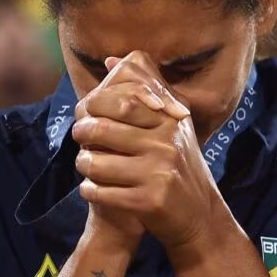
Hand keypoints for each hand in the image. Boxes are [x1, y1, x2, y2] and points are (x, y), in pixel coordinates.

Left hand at [72, 52, 221, 250]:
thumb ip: (145, 90)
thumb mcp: (169, 124)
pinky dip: (89, 191)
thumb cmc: (176, 165)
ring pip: (95, 163)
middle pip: (102, 130)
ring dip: (83, 164)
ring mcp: (158, 174)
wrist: (198, 216)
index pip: (122, 100)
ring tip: (86, 164)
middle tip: (79, 137)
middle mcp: (167, 144)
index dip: (95, 105)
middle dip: (81, 133)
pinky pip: (98, 192)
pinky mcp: (148, 202)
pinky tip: (93, 189)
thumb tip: (113, 59)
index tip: (87, 113)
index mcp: (170, 121)